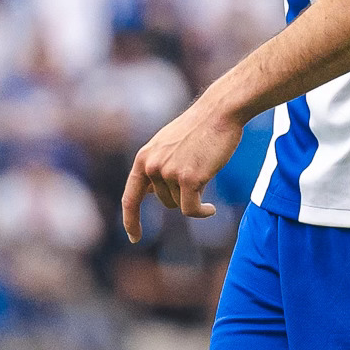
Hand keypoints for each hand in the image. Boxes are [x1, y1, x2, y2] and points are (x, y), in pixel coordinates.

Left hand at [121, 94, 246, 242]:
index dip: (131, 220)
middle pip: (165, 202)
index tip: (134, 237)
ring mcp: (168, 172)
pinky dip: (201, 213)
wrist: (219, 112)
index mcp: (143, 158)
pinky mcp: (188, 179)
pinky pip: (191, 210)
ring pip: (179, 204)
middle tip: (198, 170)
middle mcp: (151, 166)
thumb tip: (147, 194)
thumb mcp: (166, 145)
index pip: (130, 197)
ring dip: (194, 196)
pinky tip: (211, 210)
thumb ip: (155, 167)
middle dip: (182, 194)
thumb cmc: (198, 129)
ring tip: (206, 171)